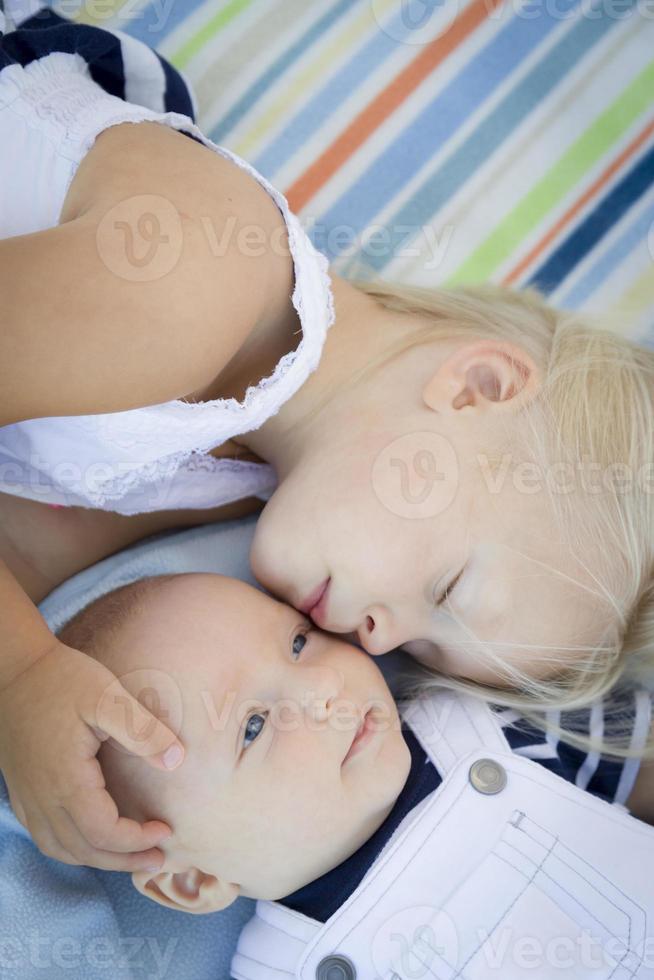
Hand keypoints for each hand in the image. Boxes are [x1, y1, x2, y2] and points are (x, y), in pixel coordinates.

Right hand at [0, 640, 184, 870]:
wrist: (14, 669)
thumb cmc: (62, 679)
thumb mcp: (109, 698)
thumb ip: (143, 731)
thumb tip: (177, 759)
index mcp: (66, 780)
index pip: (104, 833)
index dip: (137, 841)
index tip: (165, 829)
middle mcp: (42, 798)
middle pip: (84, 851)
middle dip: (124, 860)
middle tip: (158, 858)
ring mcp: (28, 797)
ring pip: (61, 849)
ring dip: (98, 858)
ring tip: (130, 853)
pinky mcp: (21, 789)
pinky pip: (45, 835)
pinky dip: (72, 847)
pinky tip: (92, 836)